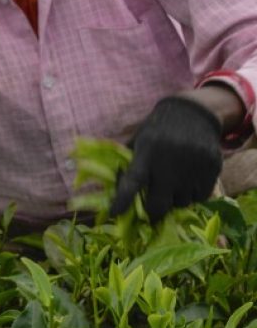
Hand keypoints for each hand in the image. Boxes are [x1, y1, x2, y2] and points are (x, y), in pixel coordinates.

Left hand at [111, 95, 222, 220]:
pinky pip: (200, 198)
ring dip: (174, 200)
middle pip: (159, 204)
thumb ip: (130, 163)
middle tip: (150, 210)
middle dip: (153, 212)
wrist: (193, 114)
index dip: (123, 200)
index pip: (132, 181)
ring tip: (172, 184)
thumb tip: (114, 190)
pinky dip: (192, 195)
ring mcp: (193, 168)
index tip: (115, 213)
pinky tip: (188, 180)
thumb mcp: (139, 140)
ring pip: (181, 204)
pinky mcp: (212, 170)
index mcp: (147, 152)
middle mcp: (170, 163)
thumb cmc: (158, 130)